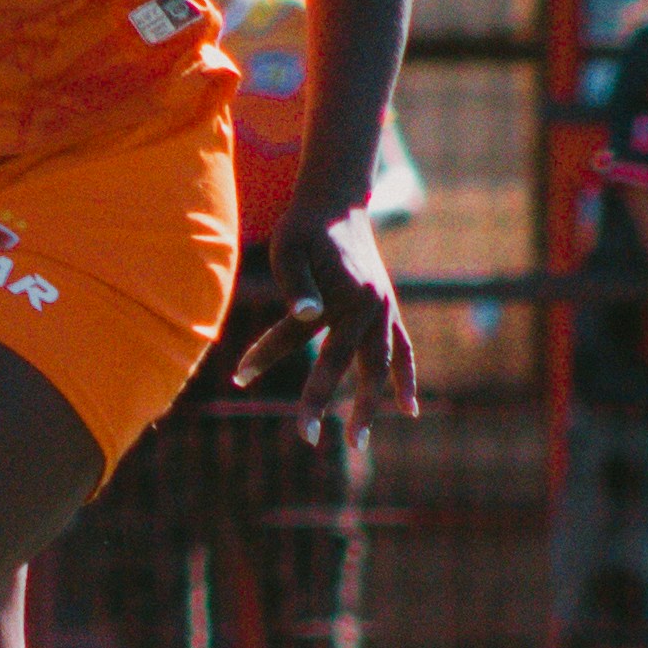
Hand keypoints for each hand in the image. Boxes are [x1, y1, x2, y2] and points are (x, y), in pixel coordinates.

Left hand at [230, 211, 417, 436]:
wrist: (337, 204)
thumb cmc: (304, 228)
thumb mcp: (288, 246)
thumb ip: (295, 281)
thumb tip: (306, 315)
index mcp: (342, 293)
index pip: (296, 334)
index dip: (265, 355)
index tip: (238, 378)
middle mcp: (369, 307)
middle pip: (346, 364)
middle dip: (322, 399)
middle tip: (304, 437)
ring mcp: (383, 311)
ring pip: (380, 367)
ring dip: (369, 404)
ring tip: (356, 442)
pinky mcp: (387, 311)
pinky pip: (403, 351)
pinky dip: (406, 379)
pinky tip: (409, 410)